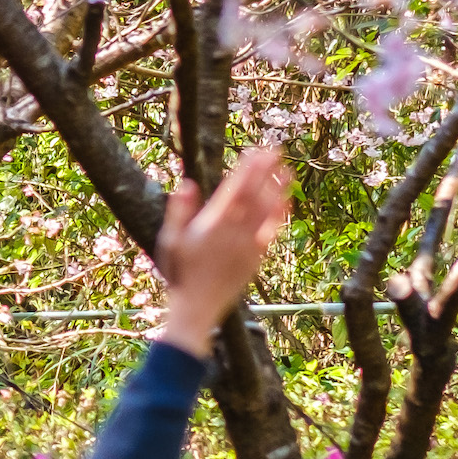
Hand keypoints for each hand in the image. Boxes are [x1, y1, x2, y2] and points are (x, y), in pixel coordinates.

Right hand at [152, 146, 293, 356]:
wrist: (197, 308)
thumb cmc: (179, 274)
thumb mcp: (169, 241)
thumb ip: (179, 211)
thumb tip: (188, 184)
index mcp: (211, 224)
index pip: (233, 190)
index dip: (246, 169)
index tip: (255, 152)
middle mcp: (233, 232)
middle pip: (254, 195)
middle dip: (265, 172)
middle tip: (276, 150)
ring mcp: (247, 245)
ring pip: (266, 211)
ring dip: (277, 189)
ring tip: (288, 170)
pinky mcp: (256, 257)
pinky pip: (271, 232)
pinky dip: (280, 215)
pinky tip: (286, 202)